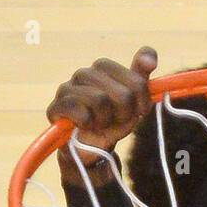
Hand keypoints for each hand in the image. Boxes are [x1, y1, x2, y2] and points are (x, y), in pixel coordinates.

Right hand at [47, 47, 157, 165]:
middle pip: (122, 93)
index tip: (141, 111)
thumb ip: (141, 79)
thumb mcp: (133, 102)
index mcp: (103, 68)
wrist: (90, 147)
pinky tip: (86, 127)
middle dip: (126, 114)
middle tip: (117, 120)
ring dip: (106, 121)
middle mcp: (84, 74)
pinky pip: (80, 112)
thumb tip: (150, 58)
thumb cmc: (112, 121)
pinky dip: (88, 124)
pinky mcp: (56, 107)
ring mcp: (67, 88)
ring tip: (100, 124)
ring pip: (100, 101)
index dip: (142, 100)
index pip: (134, 79)